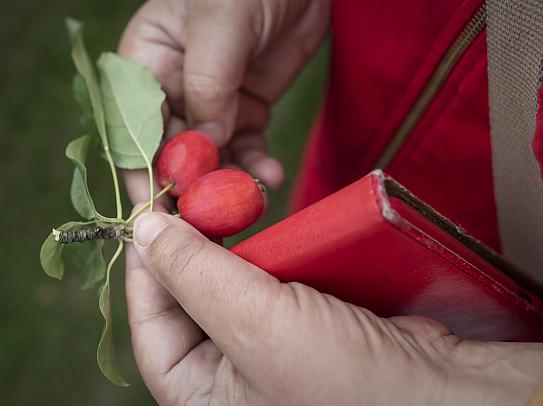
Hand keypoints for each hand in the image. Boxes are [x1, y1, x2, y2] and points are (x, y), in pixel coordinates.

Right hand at [118, 0, 330, 204]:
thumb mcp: (220, 23)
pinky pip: (248, 149)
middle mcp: (174, 89)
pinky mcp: (248, 110)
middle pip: (172, 155)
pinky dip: (258, 168)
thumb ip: (208, 84)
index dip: (144, 175)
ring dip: (230, 185)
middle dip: (191, 191)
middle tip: (212, 224)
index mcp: (146, 64)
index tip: (160, 214)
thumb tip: (204, 146)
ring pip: (213, 160)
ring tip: (252, 200)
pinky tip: (272, 175)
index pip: (133, 131)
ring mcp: (214, 103)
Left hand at [127, 212, 542, 404]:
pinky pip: (267, 275)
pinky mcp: (301, 317)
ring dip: (228, 241)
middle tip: (189, 191)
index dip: (146, 265)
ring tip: (223, 199)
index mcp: (199, 393)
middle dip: (189, 246)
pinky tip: (265, 221)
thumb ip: (196, 274)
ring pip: (227, 279)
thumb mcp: (259, 326)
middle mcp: (226, 371)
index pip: (150, 323)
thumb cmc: (346, 381)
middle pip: (187, 296)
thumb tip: (145, 227)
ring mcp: (265, 342)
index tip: (150, 210)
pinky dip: (267, 246)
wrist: (441, 389)